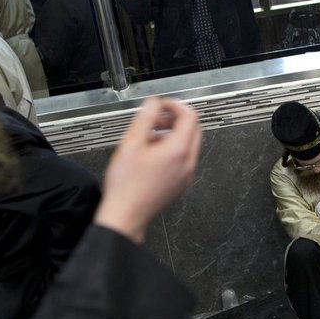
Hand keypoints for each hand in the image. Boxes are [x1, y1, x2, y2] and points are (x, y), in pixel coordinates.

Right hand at [94, 97, 201, 242]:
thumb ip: (145, 118)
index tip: (162, 105)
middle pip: (193, 129)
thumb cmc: (126, 185)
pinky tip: (151, 155)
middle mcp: (188, 163)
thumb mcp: (131, 143)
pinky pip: (183, 160)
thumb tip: (154, 103)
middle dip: (175, 119)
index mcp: (179, 150)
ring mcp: (186, 175)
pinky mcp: (181, 184)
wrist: (126, 215)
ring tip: (149, 137)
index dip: (175, 105)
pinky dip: (172, 150)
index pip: (190, 116)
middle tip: (156, 119)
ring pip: (188, 145)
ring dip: (172, 135)